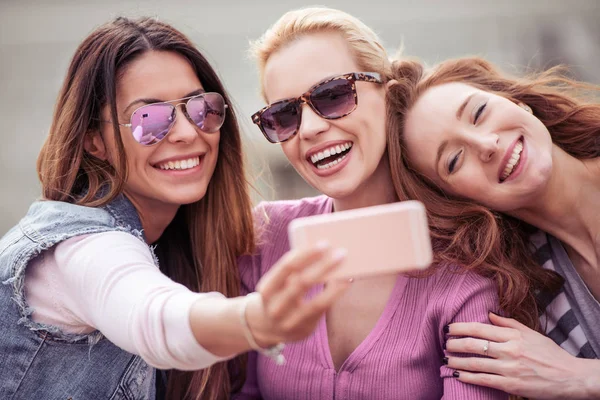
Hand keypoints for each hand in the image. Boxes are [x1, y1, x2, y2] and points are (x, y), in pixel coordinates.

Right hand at [246, 242, 349, 346]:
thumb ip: (292, 271)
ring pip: (316, 303)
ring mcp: (289, 322)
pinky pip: (323, 311)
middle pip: (302, 283)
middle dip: (323, 267)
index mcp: (266, 289)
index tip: (324, 244)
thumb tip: (322, 251)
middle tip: (341, 253)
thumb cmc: (277, 295)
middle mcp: (275, 307)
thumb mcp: (276, 283)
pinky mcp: (304, 329)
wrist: (266, 327)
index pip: (287, 268)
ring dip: (334, 286)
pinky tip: (344, 283)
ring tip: (348, 272)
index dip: (306, 255)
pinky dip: (334, 295)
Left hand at [445, 312, 599, 398]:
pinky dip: (468, 377)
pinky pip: (484, 380)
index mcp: (513, 335)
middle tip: (443, 343)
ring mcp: (510, 368)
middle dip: (454, 344)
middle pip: (474, 344)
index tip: (448, 328)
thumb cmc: (550, 354)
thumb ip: (509, 323)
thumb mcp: (531, 333)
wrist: (570, 377)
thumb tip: (489, 314)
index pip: (480, 328)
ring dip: (456, 361)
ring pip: (475, 363)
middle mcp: (509, 350)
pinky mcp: (511, 384)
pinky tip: (457, 375)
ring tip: (445, 359)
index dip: (460, 327)